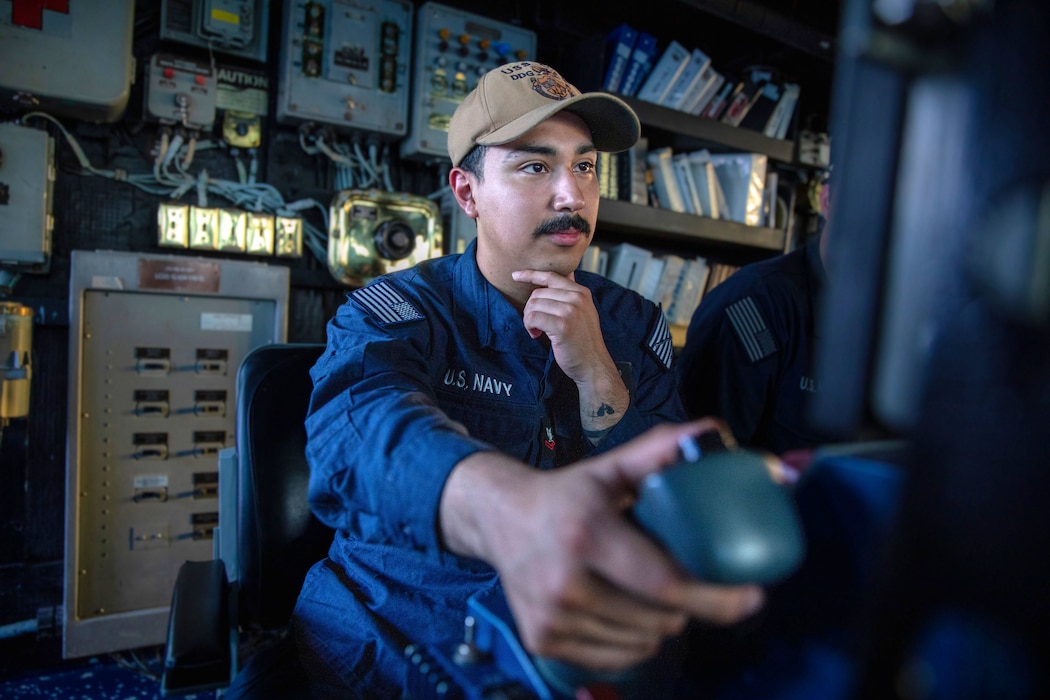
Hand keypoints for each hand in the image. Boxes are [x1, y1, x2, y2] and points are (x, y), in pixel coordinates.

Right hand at [439, 420, 764, 671]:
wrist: (499, 519)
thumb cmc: (568, 495)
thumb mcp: (611, 468)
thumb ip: (661, 451)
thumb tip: (713, 432)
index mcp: (586, 535)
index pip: (663, 583)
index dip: (714, 596)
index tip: (753, 596)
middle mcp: (564, 582)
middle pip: (659, 619)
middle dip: (689, 605)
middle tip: (688, 581)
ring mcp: (551, 617)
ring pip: (641, 643)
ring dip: (661, 624)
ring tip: (650, 593)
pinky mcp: (541, 641)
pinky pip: (615, 658)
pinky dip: (633, 642)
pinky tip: (622, 612)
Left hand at [511, 269, 614, 385]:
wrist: (593, 365)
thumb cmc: (584, 342)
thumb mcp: (583, 311)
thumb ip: (572, 294)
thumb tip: (567, 273)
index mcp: (582, 292)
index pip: (551, 276)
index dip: (531, 275)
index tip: (516, 276)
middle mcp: (577, 298)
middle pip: (538, 293)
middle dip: (531, 309)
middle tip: (536, 325)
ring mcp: (570, 311)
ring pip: (533, 305)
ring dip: (529, 320)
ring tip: (538, 331)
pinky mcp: (562, 325)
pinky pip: (533, 318)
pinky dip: (529, 327)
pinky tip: (537, 335)